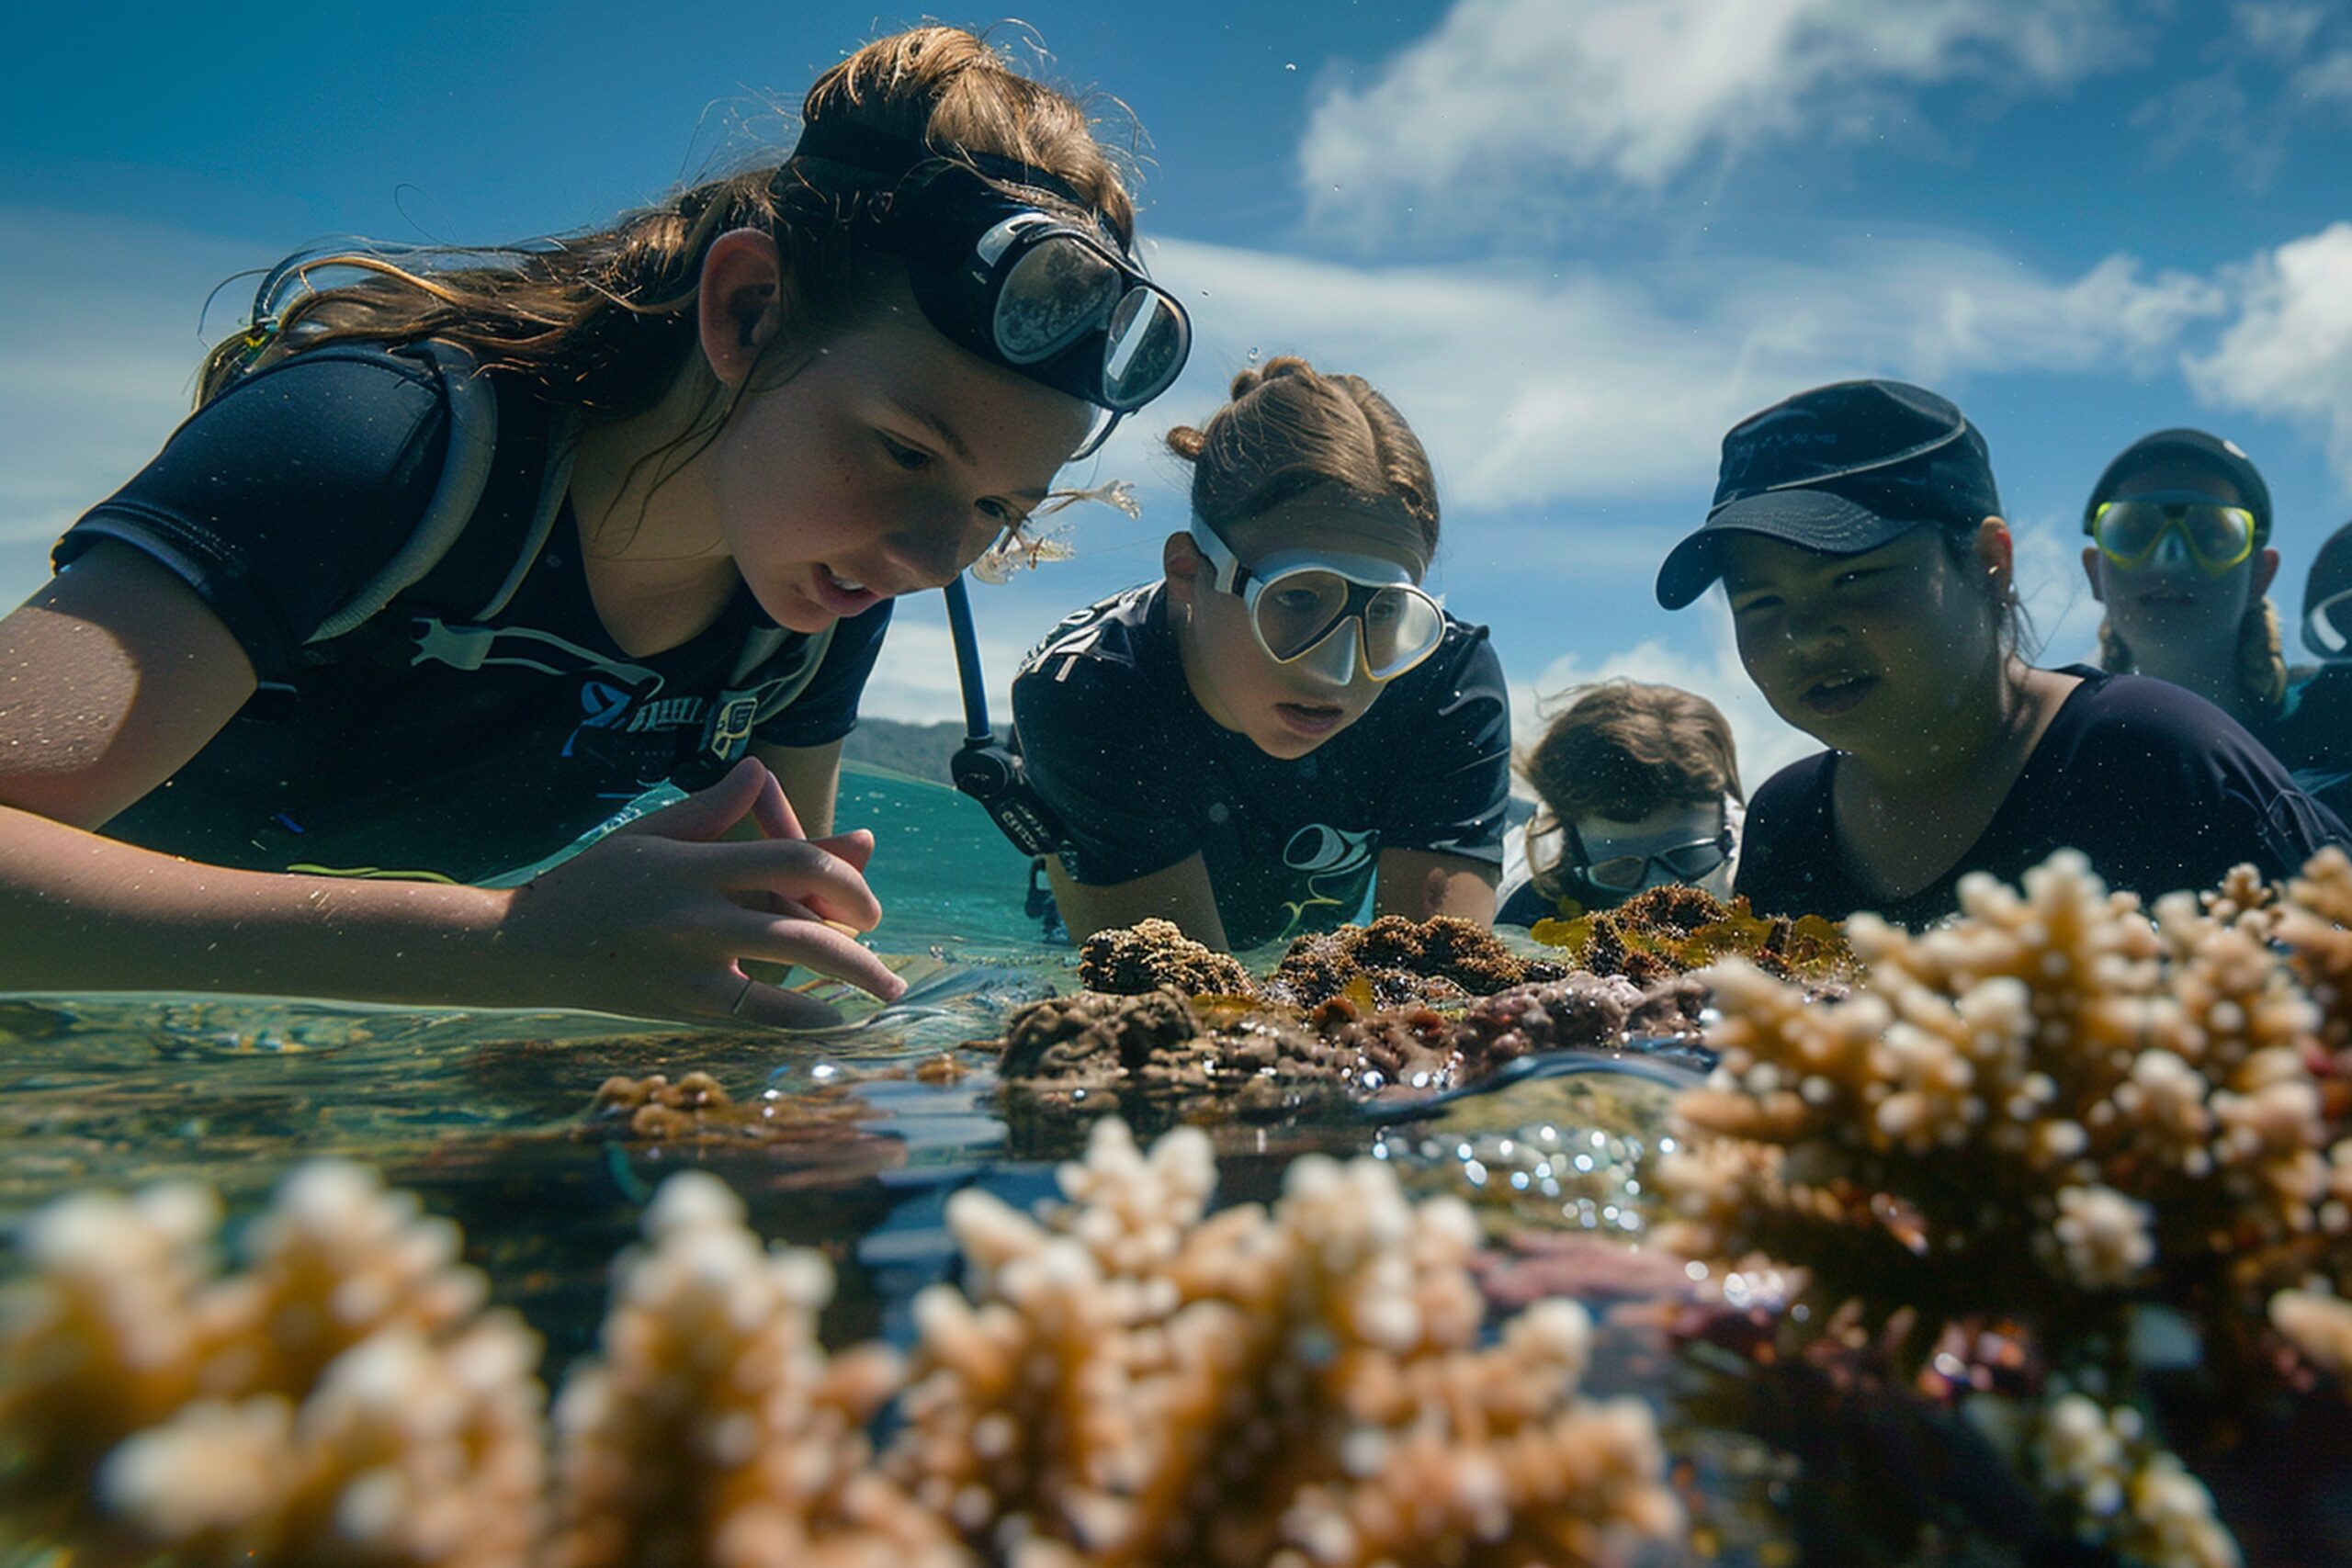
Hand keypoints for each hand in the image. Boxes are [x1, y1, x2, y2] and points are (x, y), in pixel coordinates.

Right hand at [497, 758, 906, 1026]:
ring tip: (886, 992)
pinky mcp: (684, 1007)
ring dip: (849, 980)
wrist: (529, 949)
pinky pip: (759, 1016)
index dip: (842, 871)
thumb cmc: (594, 883)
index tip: (863, 884)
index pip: (791, 858)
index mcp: (694, 864)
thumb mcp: (650, 835)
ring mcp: (692, 967)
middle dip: (857, 932)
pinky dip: (803, 1020)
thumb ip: (713, 809)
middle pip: (803, 920)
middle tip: (881, 939)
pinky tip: (838, 1022)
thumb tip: (761, 771)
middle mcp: (697, 915)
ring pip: (790, 970)